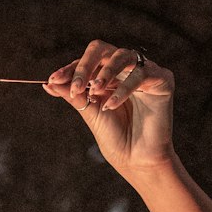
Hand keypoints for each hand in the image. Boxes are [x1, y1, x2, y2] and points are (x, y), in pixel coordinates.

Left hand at [43, 40, 174, 175]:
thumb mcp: (90, 113)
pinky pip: (141, 74)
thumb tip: (49, 83)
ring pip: (123, 56)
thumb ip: (73, 95)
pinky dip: (123, 89)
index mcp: (108, 77)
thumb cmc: (115, 139)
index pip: (87, 63)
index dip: (70, 69)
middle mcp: (125, 70)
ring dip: (105, 72)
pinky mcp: (162, 80)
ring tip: (95, 91)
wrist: (137, 161)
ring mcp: (144, 72)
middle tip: (75, 85)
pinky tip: (111, 106)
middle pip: (103, 50)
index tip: (53, 80)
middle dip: (86, 65)